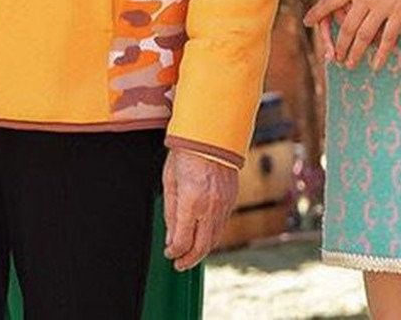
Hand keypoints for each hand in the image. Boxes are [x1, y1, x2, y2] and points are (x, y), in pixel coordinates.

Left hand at [163, 149, 238, 270]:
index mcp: (191, 202)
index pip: (183, 241)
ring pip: (214, 238)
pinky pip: (222, 225)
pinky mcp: (231, 199)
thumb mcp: (170, 181)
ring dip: (202, 250)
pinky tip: (203, 235)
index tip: (169, 254)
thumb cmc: (186, 154)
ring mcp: (224, 204)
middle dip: (189, 259)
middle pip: (201, 246)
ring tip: (190, 254)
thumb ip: (171, 213)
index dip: (174, 252)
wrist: (211, 134)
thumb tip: (171, 240)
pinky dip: (212, 235)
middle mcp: (210, 206)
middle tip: (180, 265)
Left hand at [305, 0, 400, 70]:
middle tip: (337, 58)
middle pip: (346, 27)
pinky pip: (387, 38)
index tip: (307, 22)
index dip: (317, 13)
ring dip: (356, 53)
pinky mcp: (399, 12)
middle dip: (341, 45)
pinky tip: (377, 64)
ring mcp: (381, 6)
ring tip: (350, 64)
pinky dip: (381, 54)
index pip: (329, 1)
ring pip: (364, 36)